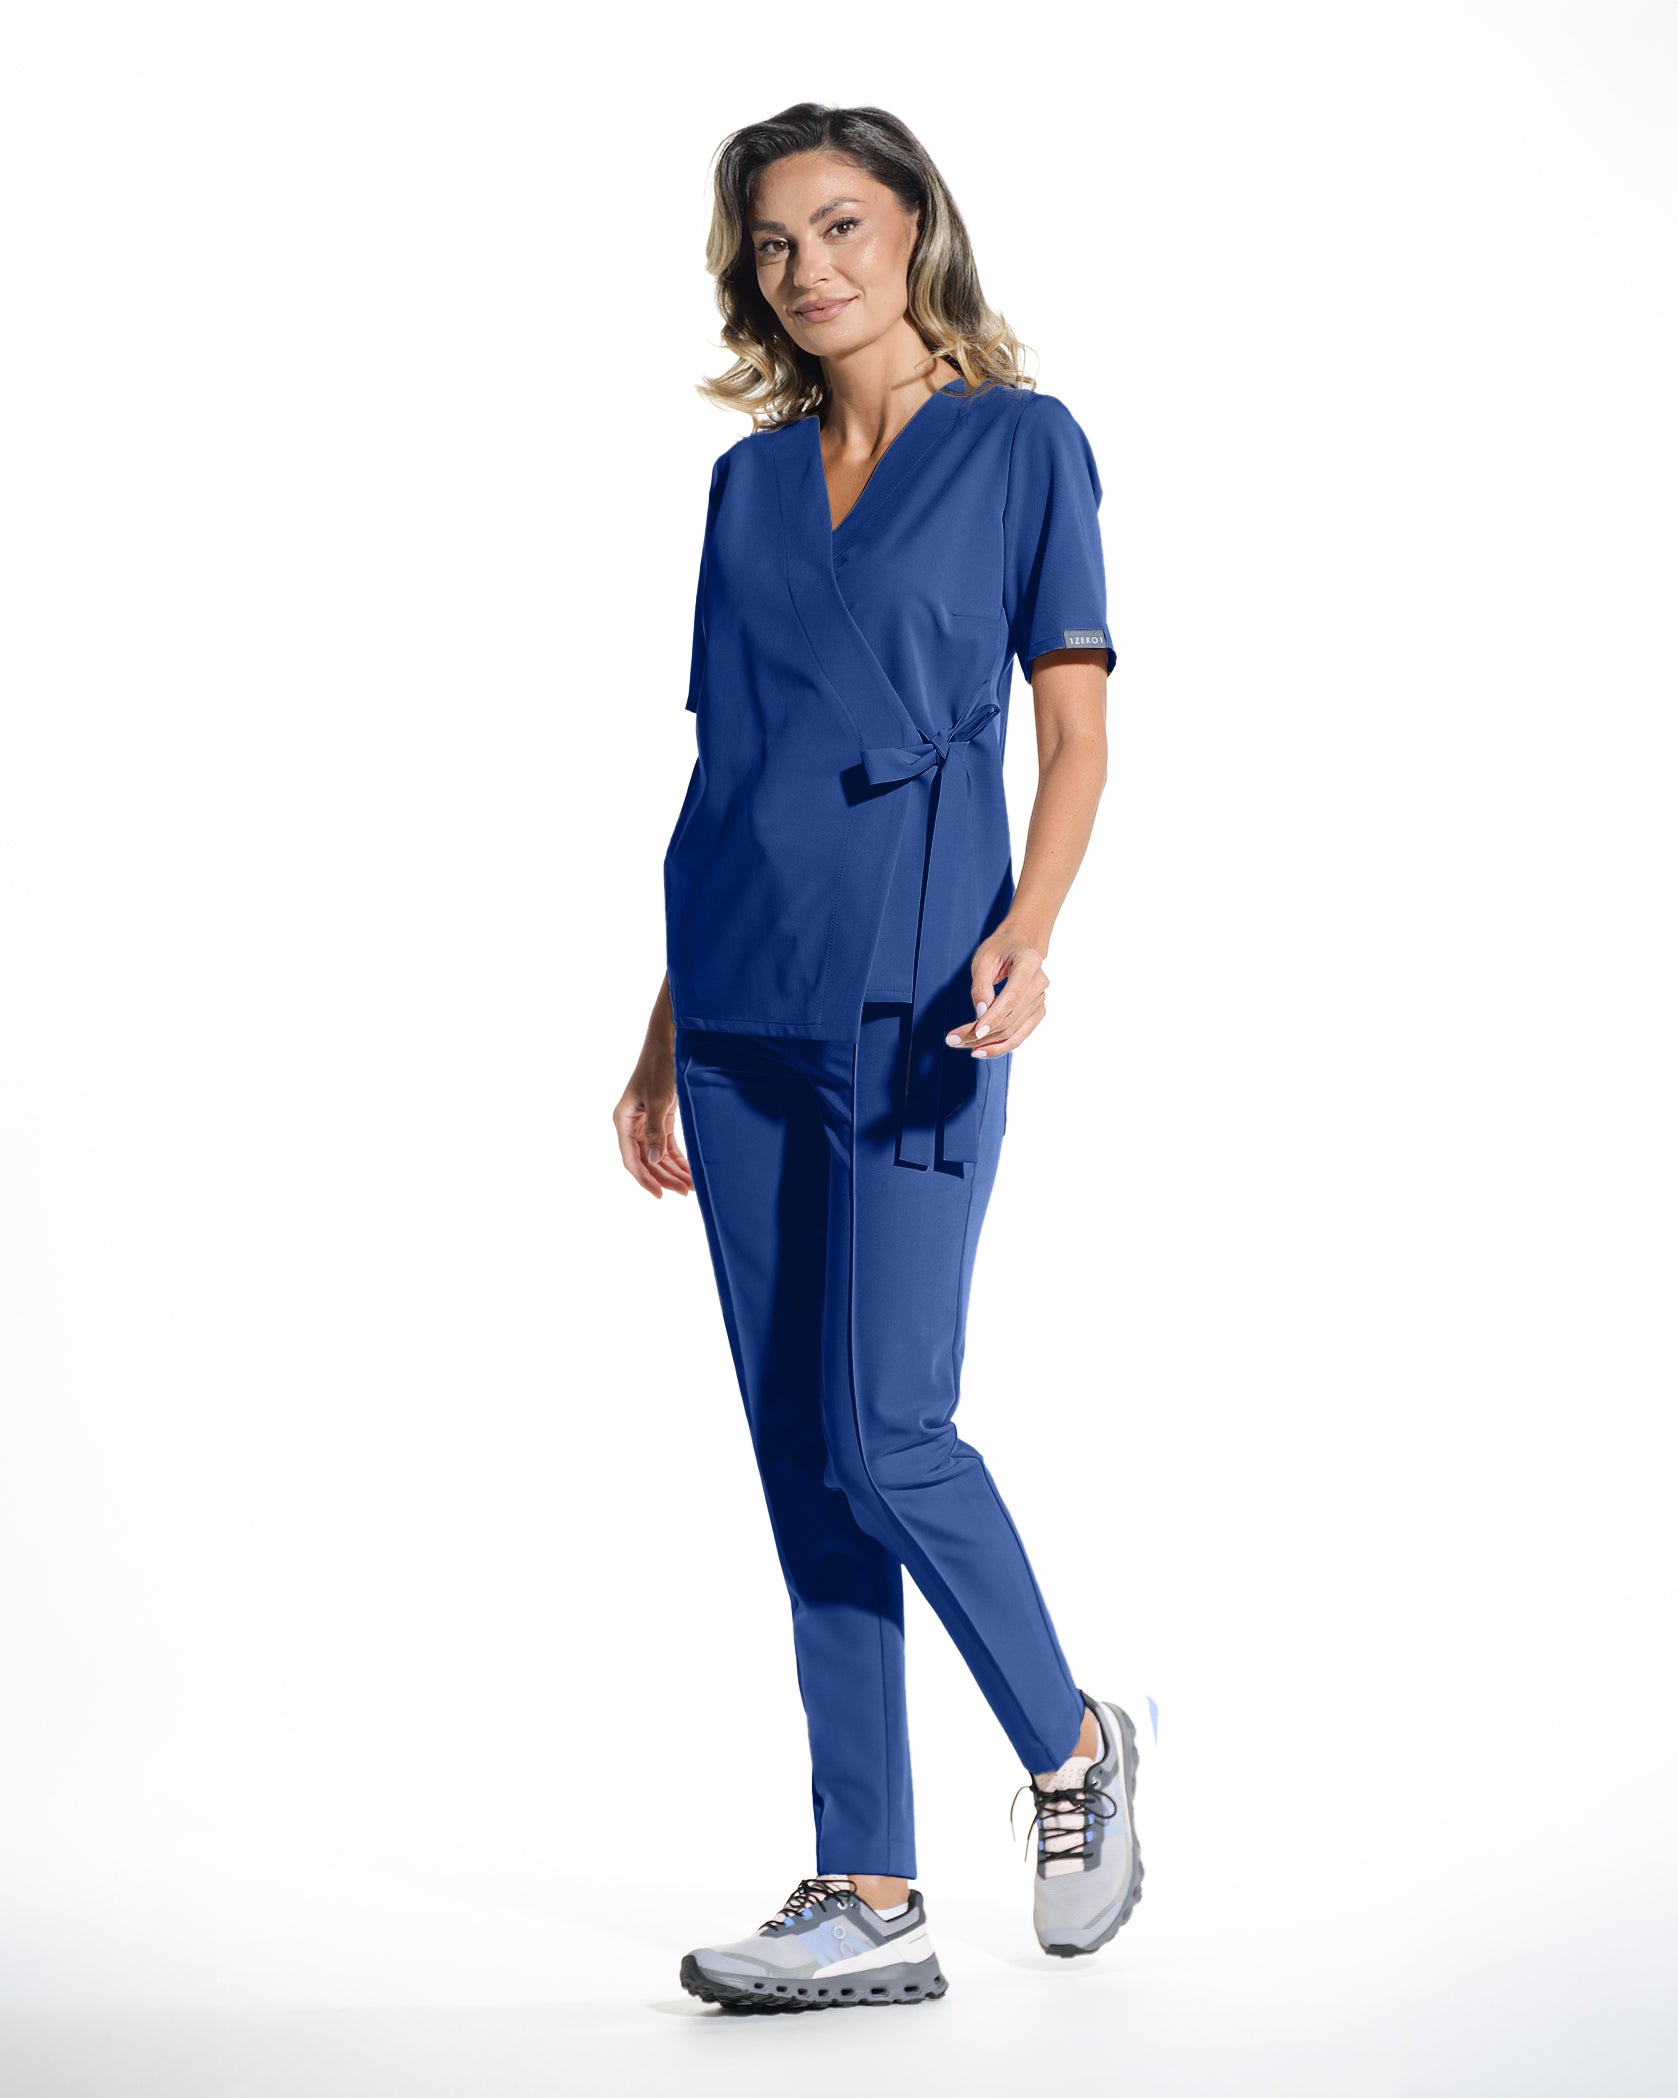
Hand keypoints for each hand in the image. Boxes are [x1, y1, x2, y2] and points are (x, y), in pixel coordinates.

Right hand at [614, 1042, 693, 1197]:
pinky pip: (666, 1144)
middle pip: (646, 1160)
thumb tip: (653, 1160)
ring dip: (672, 1170)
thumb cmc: (660, 1067)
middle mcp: (632, 1124)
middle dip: (665, 1177)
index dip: (645, 1179)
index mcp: (623, 1120)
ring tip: (691, 1185)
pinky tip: (689, 1170)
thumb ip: (655, 1132)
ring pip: (657, 1155)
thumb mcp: (659, 1101)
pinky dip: (677, 1158)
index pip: (631, 1159)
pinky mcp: (660, 1118)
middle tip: (685, 1191)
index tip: (660, 1195)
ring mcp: (646, 1122)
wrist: (669, 1042)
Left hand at [944, 927, 1049, 1056]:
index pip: (1011, 998)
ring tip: (962, 1045)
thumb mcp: (983, 960)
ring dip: (987, 1044)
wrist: (1018, 946)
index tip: (974, 1033)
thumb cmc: (999, 949)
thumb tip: (981, 1015)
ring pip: (1014, 1032)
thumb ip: (981, 986)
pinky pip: (1020, 1036)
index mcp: (1029, 963)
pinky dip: (1000, 1046)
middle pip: (1010, 1019)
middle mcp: (1039, 983)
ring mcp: (1041, 999)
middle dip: (981, 1034)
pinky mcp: (1037, 1012)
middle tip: (953, 1040)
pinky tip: (981, 1050)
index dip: (993, 1018)